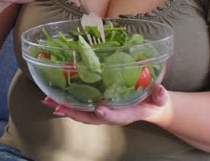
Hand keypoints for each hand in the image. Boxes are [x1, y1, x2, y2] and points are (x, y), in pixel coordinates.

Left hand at [41, 85, 169, 125]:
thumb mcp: (160, 98)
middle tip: (57, 105)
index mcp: (126, 114)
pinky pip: (80, 106)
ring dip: (64, 107)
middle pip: (90, 117)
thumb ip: (160, 96)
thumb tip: (161, 91)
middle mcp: (110, 114)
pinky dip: (67, 103)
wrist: (150, 105)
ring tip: (48, 101)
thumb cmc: (154, 101)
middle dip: (73, 112)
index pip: (115, 117)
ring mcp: (102, 111)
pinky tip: (54, 98)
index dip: (108, 114)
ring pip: (81, 112)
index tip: (100, 110)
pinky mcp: (97, 105)